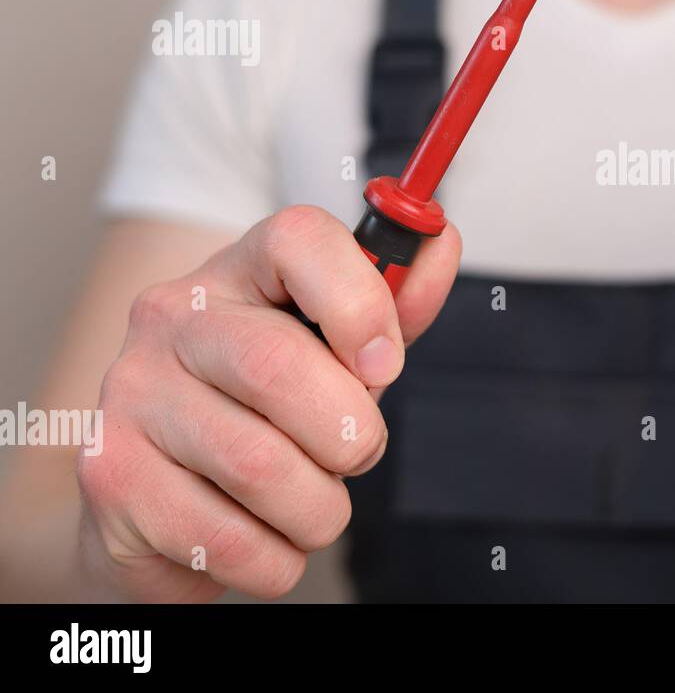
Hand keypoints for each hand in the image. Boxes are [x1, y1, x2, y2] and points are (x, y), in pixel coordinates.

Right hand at [75, 205, 459, 601]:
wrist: (159, 493)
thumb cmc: (267, 409)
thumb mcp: (337, 351)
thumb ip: (393, 306)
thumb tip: (440, 245)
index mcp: (239, 272)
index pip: (298, 241)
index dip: (360, 302)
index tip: (385, 363)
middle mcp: (171, 320)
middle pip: (278, 366)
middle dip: (350, 433)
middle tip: (359, 454)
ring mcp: (129, 395)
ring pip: (259, 467)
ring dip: (319, 509)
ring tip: (312, 504)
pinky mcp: (110, 477)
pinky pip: (228, 540)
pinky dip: (275, 559)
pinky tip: (263, 537)